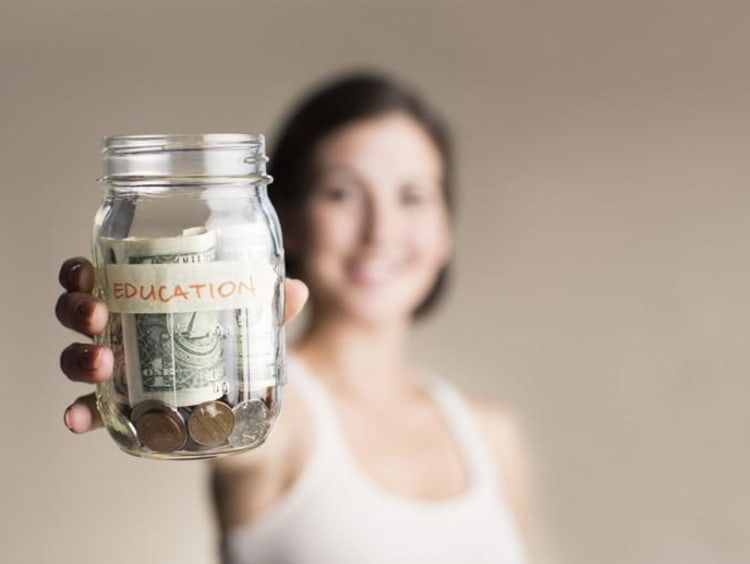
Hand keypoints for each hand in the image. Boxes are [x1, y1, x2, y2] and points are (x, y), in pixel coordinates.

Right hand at [55, 257, 308, 433]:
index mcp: (145, 299)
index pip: (99, 277)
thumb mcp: (255, 326)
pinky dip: (80, 413)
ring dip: (78, 358)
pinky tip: (76, 418)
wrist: (250, 412)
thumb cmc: (239, 351)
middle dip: (77, 309)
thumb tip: (296, 290)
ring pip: (78, 359)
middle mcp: (124, 333)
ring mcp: (120, 374)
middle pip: (80, 313)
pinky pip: (94, 412)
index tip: (88, 271)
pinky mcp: (126, 413)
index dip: (80, 272)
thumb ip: (271, 308)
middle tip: (97, 314)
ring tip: (101, 362)